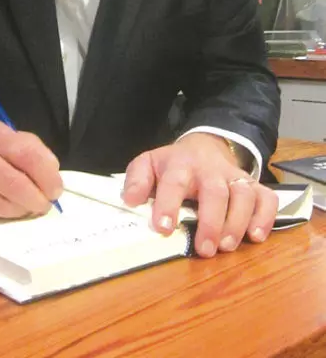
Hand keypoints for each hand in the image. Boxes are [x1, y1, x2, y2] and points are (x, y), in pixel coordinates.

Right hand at [0, 120, 62, 218]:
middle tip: (44, 205)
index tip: (56, 190)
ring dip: (21, 211)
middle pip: (14, 183)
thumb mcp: (8, 138)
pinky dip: (5, 214)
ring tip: (28, 207)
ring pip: (1, 204)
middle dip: (36, 199)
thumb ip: (32, 153)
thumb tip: (52, 181)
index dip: (47, 176)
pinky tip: (10, 208)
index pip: (27, 154)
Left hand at [122, 133, 278, 257]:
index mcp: (180, 164)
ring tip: (226, 247)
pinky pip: (267, 198)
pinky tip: (256, 236)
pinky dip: (265, 217)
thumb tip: (130, 200)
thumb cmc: (174, 164)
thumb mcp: (149, 164)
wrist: (205, 146)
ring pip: (243, 195)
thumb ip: (137, 179)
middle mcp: (210, 170)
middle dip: (211, 222)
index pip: (174, 182)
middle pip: (215, 192)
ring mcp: (234, 177)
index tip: (163, 228)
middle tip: (204, 250)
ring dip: (237, 222)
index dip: (168, 204)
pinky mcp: (254, 186)